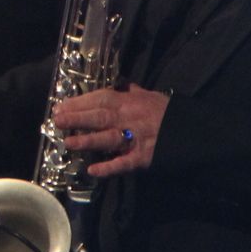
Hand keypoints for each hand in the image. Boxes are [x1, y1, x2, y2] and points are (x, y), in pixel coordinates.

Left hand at [52, 84, 169, 177]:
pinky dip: (109, 167)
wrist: (193, 130)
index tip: (60, 106)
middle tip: (56, 121)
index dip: (79, 102)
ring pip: (108, 138)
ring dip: (87, 141)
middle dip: (77, 119)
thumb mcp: (148, 94)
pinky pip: (124, 163)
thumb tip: (116, 81)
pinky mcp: (143, 158)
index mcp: (129, 101)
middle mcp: (129, 118)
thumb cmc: (168, 111)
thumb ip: (129, 89)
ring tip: (68, 143)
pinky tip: (93, 171)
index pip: (100, 99)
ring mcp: (136, 139)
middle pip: (99, 117)